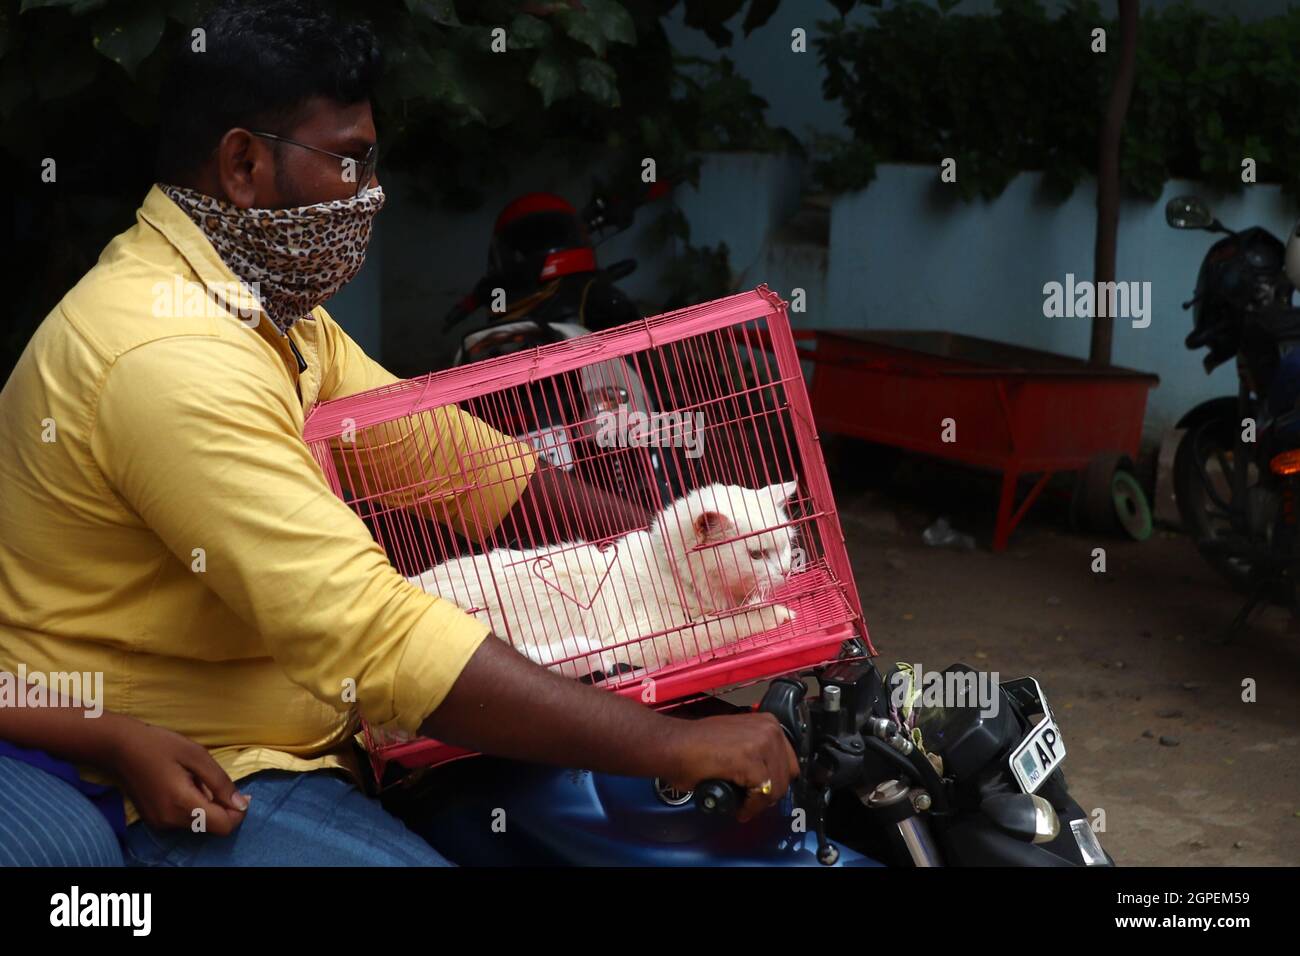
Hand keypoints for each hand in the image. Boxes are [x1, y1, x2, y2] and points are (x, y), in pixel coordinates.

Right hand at [105, 717, 248, 835]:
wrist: (120, 748)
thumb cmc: (160, 745)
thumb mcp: (197, 756)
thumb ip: (220, 782)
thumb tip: (242, 804)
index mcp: (182, 803)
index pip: (223, 825)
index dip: (238, 812)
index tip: (241, 794)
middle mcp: (170, 820)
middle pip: (212, 826)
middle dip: (223, 808)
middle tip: (216, 781)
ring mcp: (160, 823)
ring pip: (200, 824)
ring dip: (208, 806)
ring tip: (195, 780)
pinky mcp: (154, 820)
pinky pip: (185, 821)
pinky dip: (194, 808)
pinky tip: (184, 786)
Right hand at [664, 713, 799, 821]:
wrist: (673, 745)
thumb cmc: (696, 745)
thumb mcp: (737, 738)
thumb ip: (756, 750)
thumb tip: (767, 775)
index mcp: (768, 722)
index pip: (788, 761)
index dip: (775, 781)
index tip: (762, 793)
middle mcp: (769, 729)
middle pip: (786, 775)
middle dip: (769, 793)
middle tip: (752, 803)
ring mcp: (761, 743)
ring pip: (776, 787)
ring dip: (760, 802)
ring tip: (743, 808)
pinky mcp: (750, 761)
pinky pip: (762, 794)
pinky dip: (751, 807)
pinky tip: (739, 808)